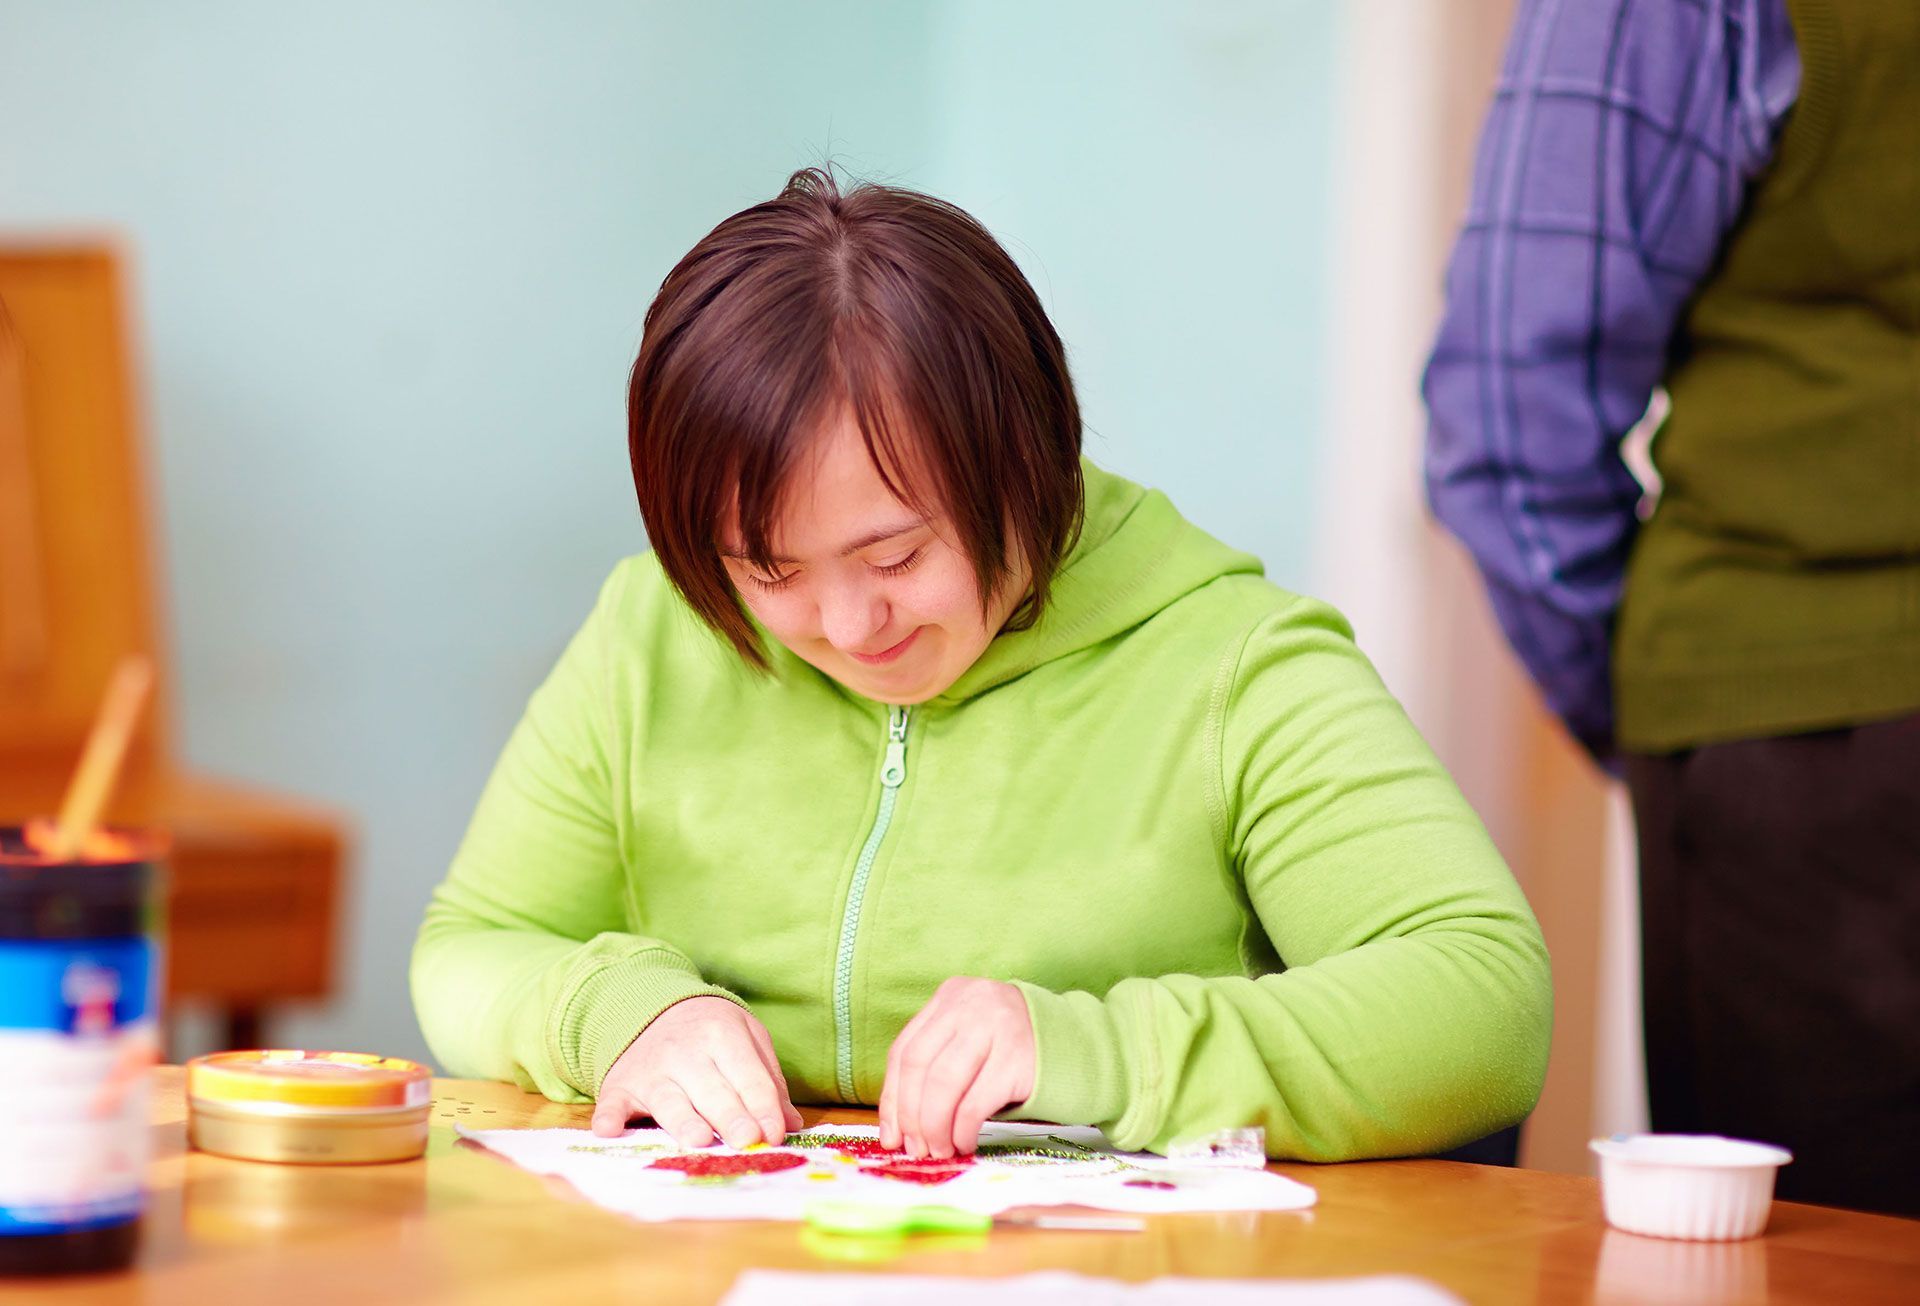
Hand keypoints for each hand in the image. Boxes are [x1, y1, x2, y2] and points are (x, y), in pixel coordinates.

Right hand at [591, 996, 803, 1147]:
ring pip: (669, 1100)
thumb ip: (769, 1082)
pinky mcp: (620, 1086)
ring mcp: (651, 1070)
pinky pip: (613, 1103)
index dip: (764, 1107)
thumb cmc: (713, 1034)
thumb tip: (790, 1125)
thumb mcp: (748, 1040)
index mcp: (723, 1035)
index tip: (775, 1135)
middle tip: (748, 1140)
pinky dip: (609, 1117)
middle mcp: (686, 1052)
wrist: (654, 1007)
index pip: (749, 1077)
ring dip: (682, 1120)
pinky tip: (607, 1131)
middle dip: (731, 1116)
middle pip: (713, 1091)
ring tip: (699, 1139)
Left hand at [879, 977, 1034, 1159]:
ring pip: (942, 1085)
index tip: (890, 1135)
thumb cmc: (1014, 1051)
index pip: (905, 1049)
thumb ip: (934, 1068)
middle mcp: (970, 1004)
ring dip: (934, 1127)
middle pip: (919, 1065)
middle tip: (915, 1148)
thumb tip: (896, 1128)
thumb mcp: (970, 1041)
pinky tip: (965, 1142)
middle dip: (910, 1116)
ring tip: (940, 1150)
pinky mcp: (1017, 1059)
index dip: (892, 1098)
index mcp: (951, 995)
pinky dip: (962, 1130)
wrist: (1079, 1045)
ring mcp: (996, 1027)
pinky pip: (974, 1104)